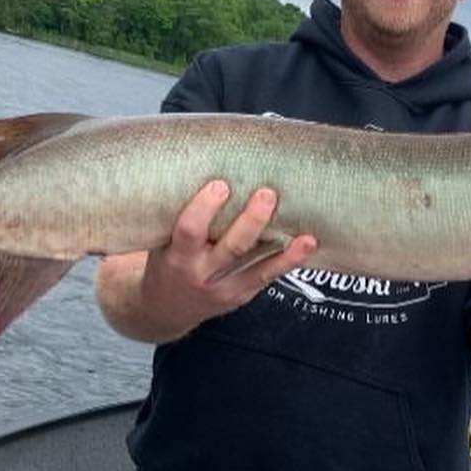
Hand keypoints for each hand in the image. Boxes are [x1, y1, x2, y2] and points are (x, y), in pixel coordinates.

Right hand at [136, 180, 316, 334]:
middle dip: (251, 221)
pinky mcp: (243, 295)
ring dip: (284, 251)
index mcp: (178, 256)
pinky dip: (290, 262)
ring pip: (258, 268)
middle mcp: (202, 274)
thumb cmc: (168, 259)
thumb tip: (204, 163)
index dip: (204, 208)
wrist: (166, 306)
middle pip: (232, 248)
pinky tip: (308, 246)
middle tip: (267, 194)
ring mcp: (225, 288)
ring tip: (306, 236)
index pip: (190, 231)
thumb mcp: (162, 240)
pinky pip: (268, 277)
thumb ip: (180, 215)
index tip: (220, 185)